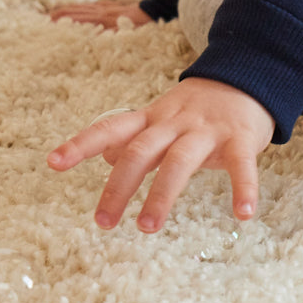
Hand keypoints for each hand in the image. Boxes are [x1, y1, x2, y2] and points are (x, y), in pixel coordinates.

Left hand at [47, 77, 275, 231]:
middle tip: (103, 223)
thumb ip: (135, 136)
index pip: (112, 128)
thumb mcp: (163, 116)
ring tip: (147, 228)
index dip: (82, 144)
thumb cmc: (201, 106)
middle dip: (119, 186)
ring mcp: (207, 130)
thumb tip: (104, 154)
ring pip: (180, 160)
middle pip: (141, 150)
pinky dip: (243, 187)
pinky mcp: (241, 138)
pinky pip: (240, 164)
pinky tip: (243, 214)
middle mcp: (176, 123)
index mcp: (154, 119)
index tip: (53, 162)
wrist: (250, 74)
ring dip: (161, 194)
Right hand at [48, 0, 151, 27]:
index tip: (48, 25)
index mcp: (103, 18)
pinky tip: (71, 12)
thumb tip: (96, 37)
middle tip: (42, 21)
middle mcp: (100, 11)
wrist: (153, 10)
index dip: (63, 21)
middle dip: (58, 15)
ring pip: (79, 7)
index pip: (77, 19)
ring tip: (50, 16)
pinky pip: (87, 6)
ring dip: (64, 11)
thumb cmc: (141, 25)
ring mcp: (104, 7)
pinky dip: (76, 9)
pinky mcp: (108, 6)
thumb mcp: (127, 33)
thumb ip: (111, 34)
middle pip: (74, 11)